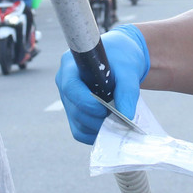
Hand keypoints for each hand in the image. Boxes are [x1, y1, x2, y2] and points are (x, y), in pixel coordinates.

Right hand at [55, 25, 148, 143]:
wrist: (120, 60)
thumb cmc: (121, 58)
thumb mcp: (127, 69)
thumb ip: (127, 91)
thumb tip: (126, 115)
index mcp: (70, 67)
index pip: (70, 88)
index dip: (85, 102)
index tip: (105, 109)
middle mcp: (64, 85)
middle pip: (75, 110)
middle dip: (97, 119)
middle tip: (120, 119)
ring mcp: (68, 101)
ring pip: (78, 124)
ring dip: (99, 128)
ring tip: (118, 122)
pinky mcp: (75, 113)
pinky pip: (81, 131)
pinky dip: (96, 134)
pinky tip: (111, 128)